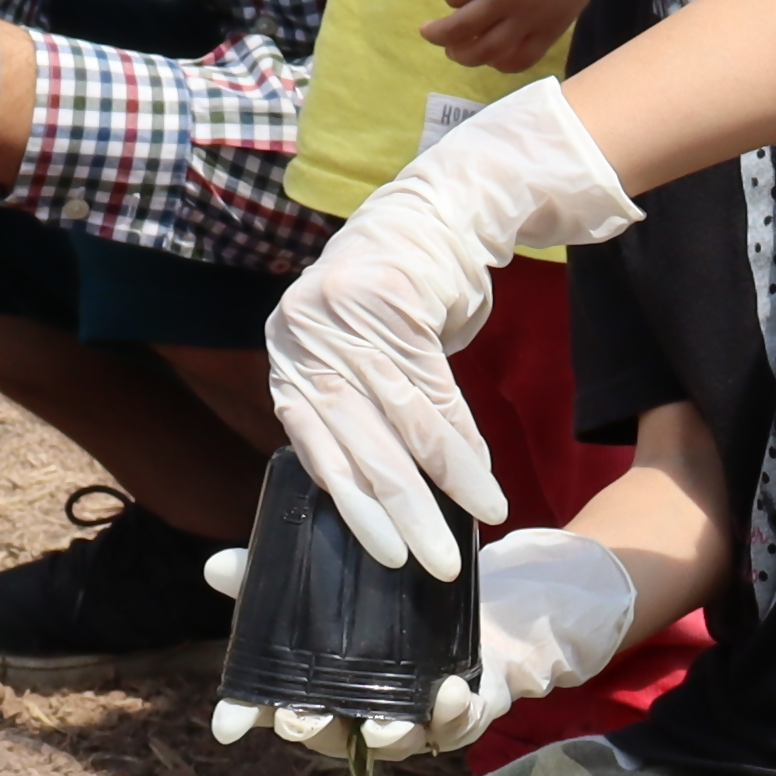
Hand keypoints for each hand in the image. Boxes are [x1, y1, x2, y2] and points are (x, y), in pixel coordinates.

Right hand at [210, 524, 642, 751]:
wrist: (465, 603)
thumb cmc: (377, 606)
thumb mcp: (325, 580)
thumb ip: (272, 578)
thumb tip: (215, 567)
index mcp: (317, 687)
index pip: (270, 709)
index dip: (246, 718)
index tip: (227, 725)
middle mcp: (358, 713)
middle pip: (326, 735)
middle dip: (311, 731)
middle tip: (300, 718)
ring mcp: (409, 719)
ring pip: (392, 740)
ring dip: (386, 734)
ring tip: (382, 725)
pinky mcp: (459, 713)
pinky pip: (455, 724)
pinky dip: (452, 712)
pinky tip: (449, 690)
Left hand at [267, 81, 641, 573]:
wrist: (436, 213)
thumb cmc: (403, 297)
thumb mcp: (365, 357)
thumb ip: (358, 416)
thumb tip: (381, 499)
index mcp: (291, 358)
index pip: (319, 449)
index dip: (357, 507)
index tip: (391, 555)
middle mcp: (305, 338)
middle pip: (357, 444)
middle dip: (401, 511)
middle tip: (433, 562)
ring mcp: (344, 317)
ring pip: (400, 425)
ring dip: (444, 484)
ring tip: (477, 521)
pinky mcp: (392, 302)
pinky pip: (433, 393)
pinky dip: (463, 443)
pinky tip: (483, 479)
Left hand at [425, 0, 658, 73]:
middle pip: (461, 27)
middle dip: (438, 33)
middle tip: (429, 33)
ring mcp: (529, 19)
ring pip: (486, 50)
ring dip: (463, 55)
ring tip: (454, 51)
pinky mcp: (549, 32)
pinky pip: (521, 59)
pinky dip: (501, 63)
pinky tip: (492, 57)